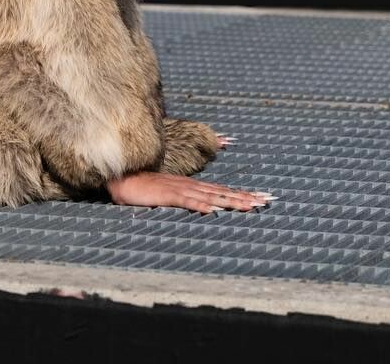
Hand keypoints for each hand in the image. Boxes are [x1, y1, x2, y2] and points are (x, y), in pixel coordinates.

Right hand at [105, 171, 273, 213]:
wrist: (122, 178)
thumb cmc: (142, 189)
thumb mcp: (167, 195)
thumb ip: (184, 201)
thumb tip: (203, 209)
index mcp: (191, 187)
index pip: (221, 191)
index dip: (242, 195)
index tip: (261, 199)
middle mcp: (189, 186)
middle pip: (222, 192)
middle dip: (246, 197)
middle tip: (268, 201)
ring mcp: (179, 189)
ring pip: (211, 196)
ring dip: (231, 201)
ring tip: (250, 206)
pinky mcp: (166, 195)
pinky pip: (186, 201)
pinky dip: (200, 205)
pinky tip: (212, 210)